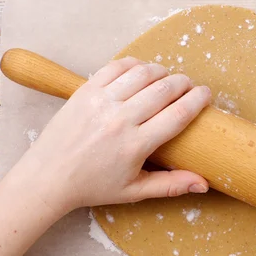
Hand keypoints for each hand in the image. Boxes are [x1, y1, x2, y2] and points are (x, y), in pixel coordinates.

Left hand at [15, 57, 210, 214]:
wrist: (48, 177)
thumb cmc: (93, 186)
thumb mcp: (135, 191)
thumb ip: (171, 185)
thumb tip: (204, 184)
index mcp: (135, 145)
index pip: (178, 114)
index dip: (198, 100)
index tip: (206, 94)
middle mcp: (120, 119)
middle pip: (164, 89)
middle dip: (184, 83)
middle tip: (189, 87)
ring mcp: (101, 101)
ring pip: (143, 73)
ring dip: (161, 71)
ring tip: (167, 78)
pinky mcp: (86, 90)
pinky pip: (116, 66)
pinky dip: (135, 64)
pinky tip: (142, 71)